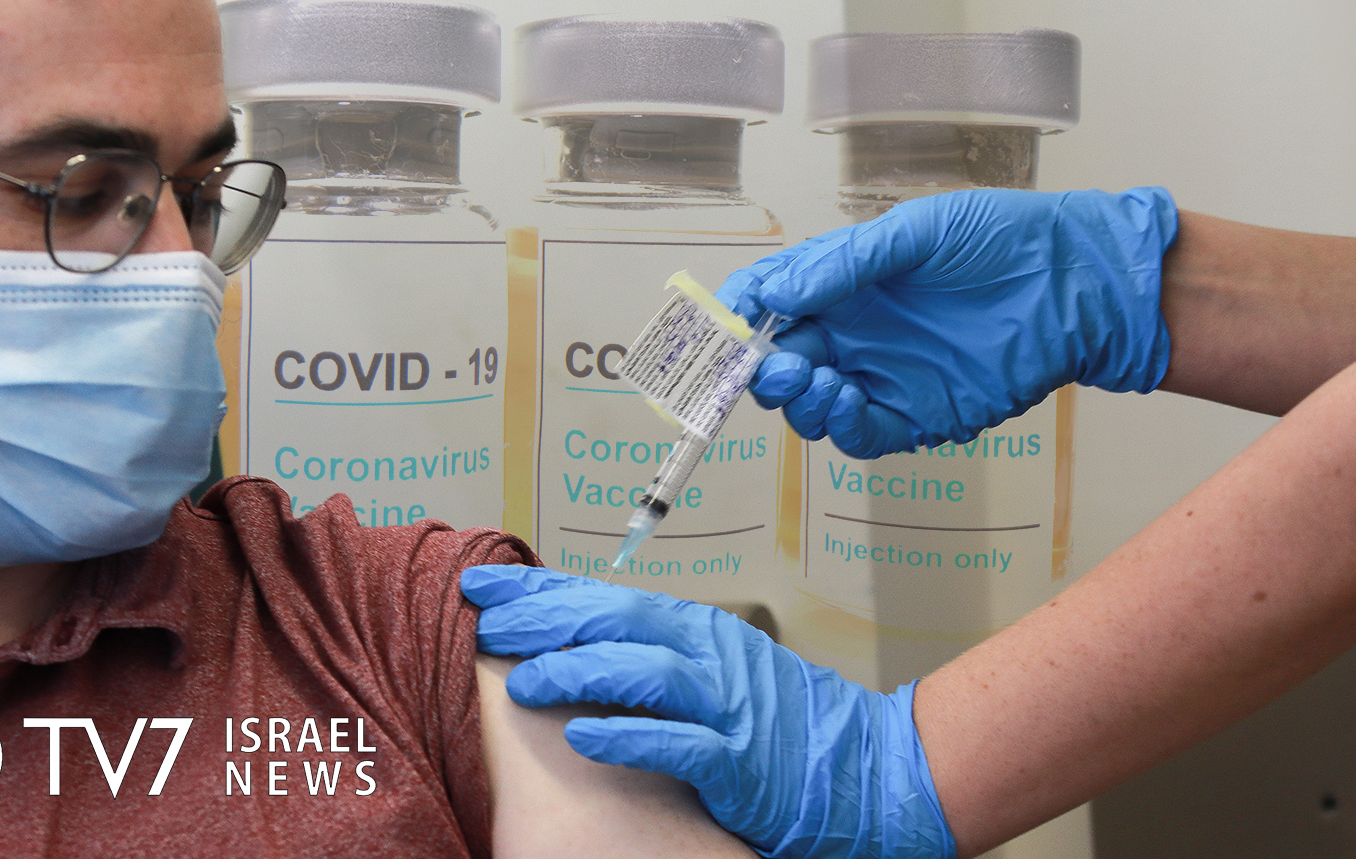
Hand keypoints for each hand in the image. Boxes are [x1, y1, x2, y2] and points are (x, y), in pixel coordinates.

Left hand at [462, 564, 954, 858]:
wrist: (871, 768)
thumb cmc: (784, 722)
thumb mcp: (715, 670)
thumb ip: (653, 653)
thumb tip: (575, 638)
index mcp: (696, 630)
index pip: (606, 599)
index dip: (542, 590)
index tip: (485, 586)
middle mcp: (709, 655)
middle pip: (615, 621)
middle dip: (545, 616)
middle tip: (484, 618)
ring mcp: (727, 706)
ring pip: (642, 674)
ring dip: (576, 673)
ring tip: (522, 680)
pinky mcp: (740, 762)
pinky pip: (677, 744)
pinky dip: (627, 737)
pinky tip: (582, 737)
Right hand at [715, 187, 1177, 457]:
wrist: (1078, 283)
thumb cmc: (1005, 240)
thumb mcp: (919, 231)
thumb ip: (846, 264)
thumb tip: (778, 294)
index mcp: (845, 282)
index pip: (771, 301)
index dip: (737, 315)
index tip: (719, 325)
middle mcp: (856, 332)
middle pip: (780, 362)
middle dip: (759, 368)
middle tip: (765, 364)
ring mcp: (885, 375)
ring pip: (812, 405)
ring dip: (797, 399)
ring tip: (812, 379)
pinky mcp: (919, 414)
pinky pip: (862, 434)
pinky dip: (842, 426)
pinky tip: (846, 400)